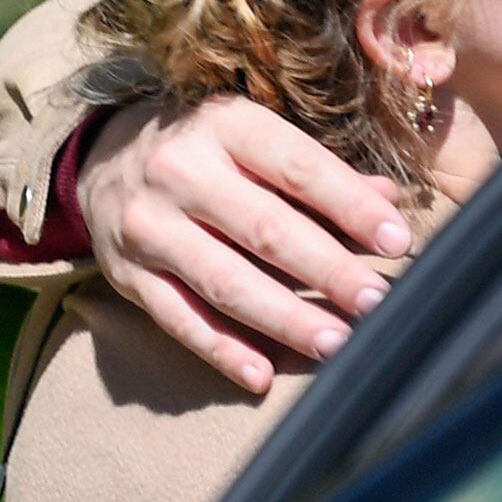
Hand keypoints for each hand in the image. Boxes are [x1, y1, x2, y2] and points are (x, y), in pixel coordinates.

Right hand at [78, 97, 410, 392]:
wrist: (103, 155)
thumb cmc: (208, 146)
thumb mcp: (257, 135)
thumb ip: (320, 170)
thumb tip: (387, 198)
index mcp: (226, 125)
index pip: (299, 168)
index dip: (351, 207)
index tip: (397, 241)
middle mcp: (181, 172)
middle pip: (266, 231)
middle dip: (328, 271)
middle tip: (376, 302)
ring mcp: (150, 227)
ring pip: (225, 283)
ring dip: (286, 319)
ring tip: (337, 344)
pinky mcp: (128, 275)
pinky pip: (179, 319)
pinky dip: (222, 350)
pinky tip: (262, 375)